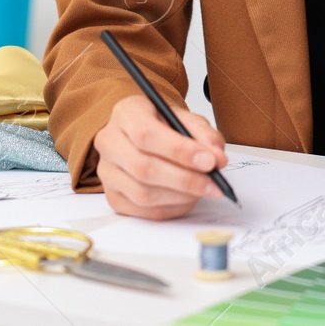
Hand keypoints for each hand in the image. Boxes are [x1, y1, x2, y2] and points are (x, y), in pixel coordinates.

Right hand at [93, 95, 227, 219]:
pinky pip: (144, 211)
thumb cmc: (163, 125)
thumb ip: (204, 135)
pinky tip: (188, 198)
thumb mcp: (186, 119)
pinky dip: (172, 208)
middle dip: (185, 179)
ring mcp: (107, 172)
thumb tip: (217, 159)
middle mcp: (109, 142)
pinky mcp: (114, 197)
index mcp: (126, 114)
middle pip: (144, 168)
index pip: (146, 134)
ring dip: (181, 196)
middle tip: (214, 183)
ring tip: (203, 190)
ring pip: (143, 194)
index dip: (179, 151)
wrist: (141, 135)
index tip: (209, 161)